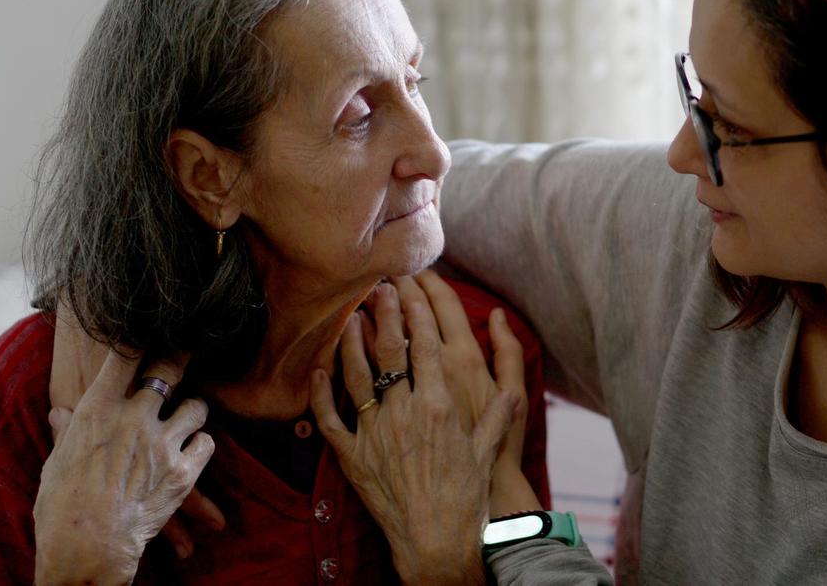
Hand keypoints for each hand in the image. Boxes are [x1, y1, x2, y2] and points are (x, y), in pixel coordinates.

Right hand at [34, 351, 214, 583]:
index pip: (124, 356)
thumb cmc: (60, 509)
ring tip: (191, 413)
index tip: (152, 325)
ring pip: (196, 406)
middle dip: (181, 355)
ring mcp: (161, 443)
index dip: (141, 336)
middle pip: (168, 370)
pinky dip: (202, 444)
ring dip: (194, 409)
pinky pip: (207, 442)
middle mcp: (134, 419)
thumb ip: (67, 433)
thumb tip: (61, 413)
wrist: (86, 550)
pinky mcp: (183, 471)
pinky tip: (194, 449)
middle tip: (190, 347)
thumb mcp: (56, 464)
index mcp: (97, 412)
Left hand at [310, 283, 517, 585]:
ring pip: (357, 375)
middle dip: (384, 313)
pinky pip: (331, 418)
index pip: (425, 345)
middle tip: (378, 286)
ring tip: (350, 316)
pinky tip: (318, 369)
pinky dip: (321, 392)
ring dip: (351, 342)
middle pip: (390, 350)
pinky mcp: (353, 455)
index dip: (417, 311)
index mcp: (440, 404)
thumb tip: (508, 384)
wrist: (436, 541)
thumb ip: (499, 410)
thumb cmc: (467, 496)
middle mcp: (405, 411)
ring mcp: (376, 431)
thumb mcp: (489, 449)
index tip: (411, 286)